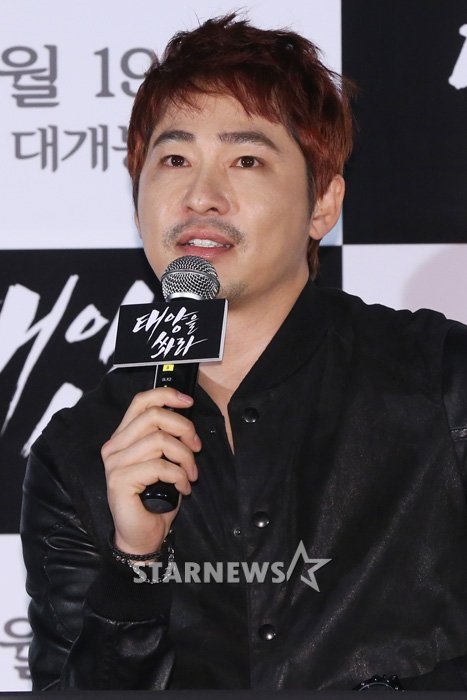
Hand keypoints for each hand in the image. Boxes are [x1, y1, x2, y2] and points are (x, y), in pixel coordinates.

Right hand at [101, 388, 200, 555]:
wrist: (143, 535)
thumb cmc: (156, 500)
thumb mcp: (165, 461)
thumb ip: (167, 439)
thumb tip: (187, 420)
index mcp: (124, 437)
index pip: (141, 401)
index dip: (166, 395)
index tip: (188, 402)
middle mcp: (114, 446)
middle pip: (154, 416)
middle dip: (184, 428)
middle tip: (196, 448)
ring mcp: (114, 463)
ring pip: (160, 441)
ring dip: (185, 457)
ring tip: (190, 474)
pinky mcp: (119, 481)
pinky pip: (159, 466)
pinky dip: (179, 475)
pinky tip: (183, 487)